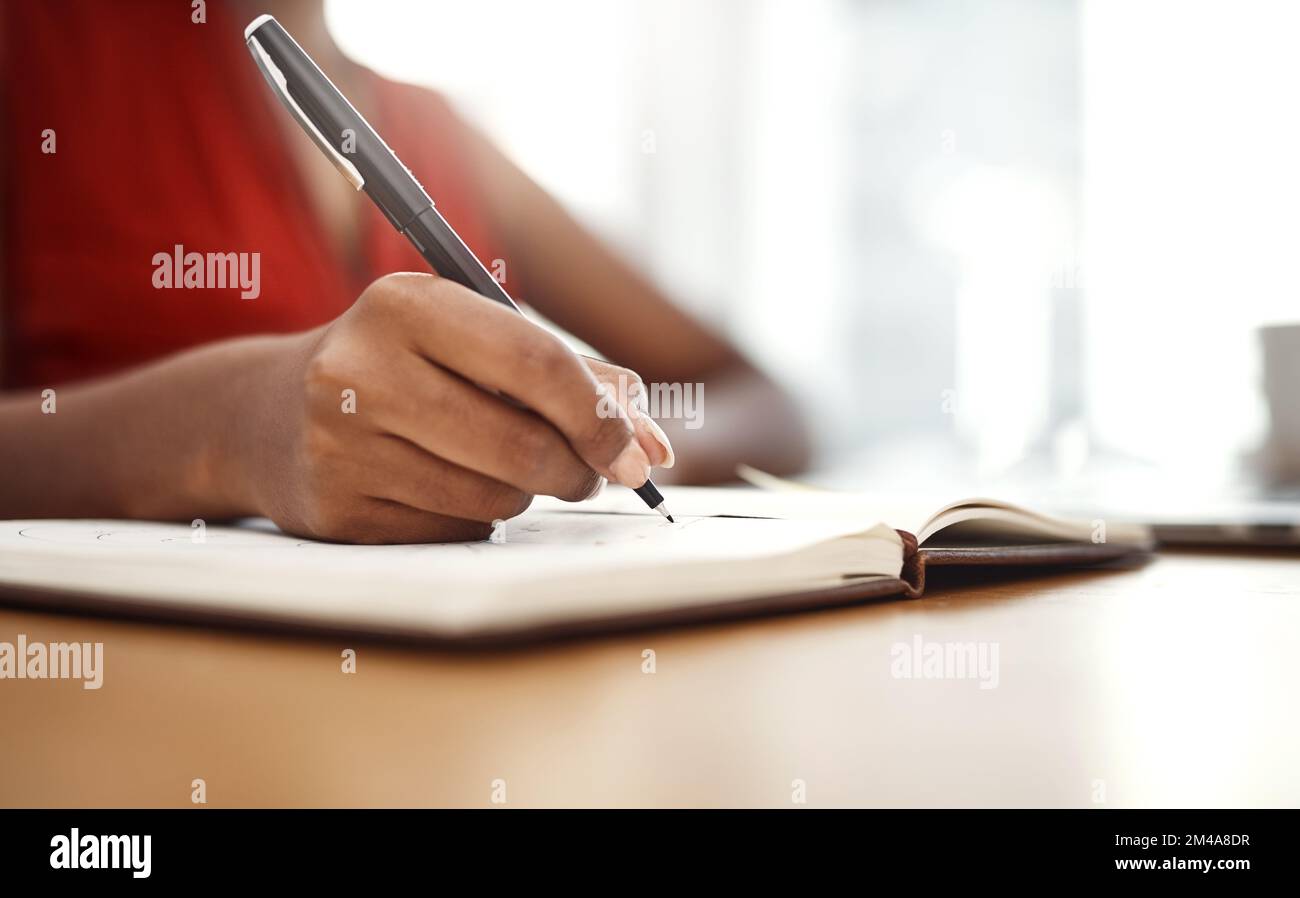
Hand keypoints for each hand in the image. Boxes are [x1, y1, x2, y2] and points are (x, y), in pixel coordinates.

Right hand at [242, 273, 673, 542]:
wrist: (265, 414)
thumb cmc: (401, 368)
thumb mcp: (471, 340)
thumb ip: (569, 376)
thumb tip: (651, 440)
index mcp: (406, 305)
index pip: (534, 361)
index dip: (599, 415)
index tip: (636, 450)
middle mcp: (361, 369)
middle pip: (522, 445)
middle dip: (577, 469)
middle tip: (588, 471)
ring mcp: (340, 445)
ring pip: (495, 499)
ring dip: (523, 493)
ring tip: (495, 464)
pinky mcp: (337, 512)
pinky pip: (454, 533)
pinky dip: (474, 519)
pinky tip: (440, 487)